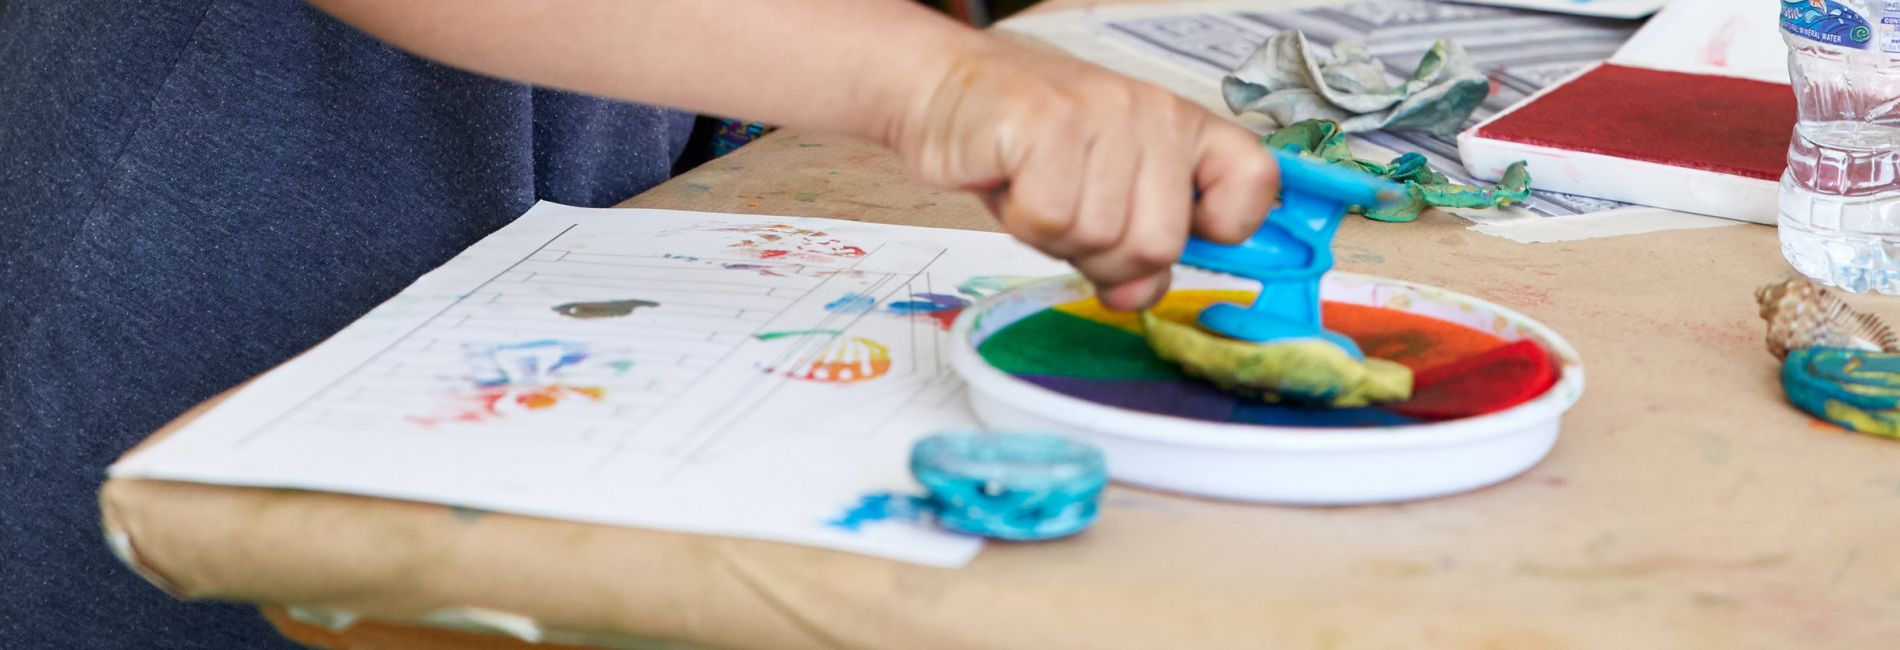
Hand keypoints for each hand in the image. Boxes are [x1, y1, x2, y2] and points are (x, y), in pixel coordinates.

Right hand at [887, 37, 1278, 310]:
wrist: (945, 90)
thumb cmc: (1025, 145)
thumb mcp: (1098, 195)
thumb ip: (1134, 245)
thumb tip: (1138, 296)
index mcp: (1179, 125)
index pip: (1254, 181)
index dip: (1227, 230)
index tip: (1190, 236)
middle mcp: (1151, 112)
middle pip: (1159, 244)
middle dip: (1105, 258)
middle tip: (1070, 220)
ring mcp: (1102, 113)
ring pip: (1099, 237)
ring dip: (1054, 236)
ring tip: (1035, 190)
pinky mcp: (1047, 122)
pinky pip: (1050, 219)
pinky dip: (1021, 220)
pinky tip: (1012, 181)